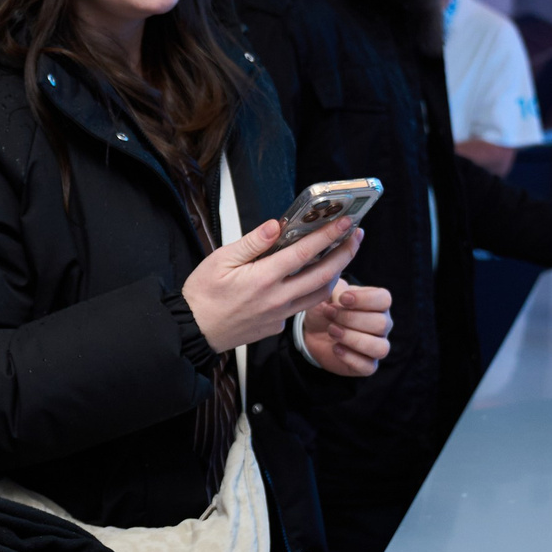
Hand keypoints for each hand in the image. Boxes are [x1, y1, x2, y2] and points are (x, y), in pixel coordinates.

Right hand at [182, 220, 363, 353]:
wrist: (193, 330)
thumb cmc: (203, 294)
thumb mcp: (220, 260)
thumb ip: (252, 242)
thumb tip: (276, 225)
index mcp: (263, 278)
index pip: (305, 252)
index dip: (329, 235)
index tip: (345, 221)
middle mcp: (277, 298)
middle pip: (324, 275)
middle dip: (345, 253)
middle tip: (357, 236)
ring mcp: (280, 316)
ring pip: (319, 295)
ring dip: (336, 274)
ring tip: (342, 255)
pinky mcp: (277, 327)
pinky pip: (302, 307)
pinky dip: (313, 291)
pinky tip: (311, 278)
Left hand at [303, 281, 392, 376]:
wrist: (313, 332)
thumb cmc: (327, 308)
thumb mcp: (327, 293)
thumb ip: (336, 288)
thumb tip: (343, 293)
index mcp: (378, 304)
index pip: (384, 300)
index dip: (364, 299)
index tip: (342, 299)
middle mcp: (383, 325)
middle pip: (381, 324)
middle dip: (351, 318)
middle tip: (329, 314)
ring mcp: (377, 347)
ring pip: (380, 348)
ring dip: (353, 339)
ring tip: (332, 331)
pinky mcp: (367, 366)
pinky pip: (368, 366)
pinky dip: (350, 357)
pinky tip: (335, 348)